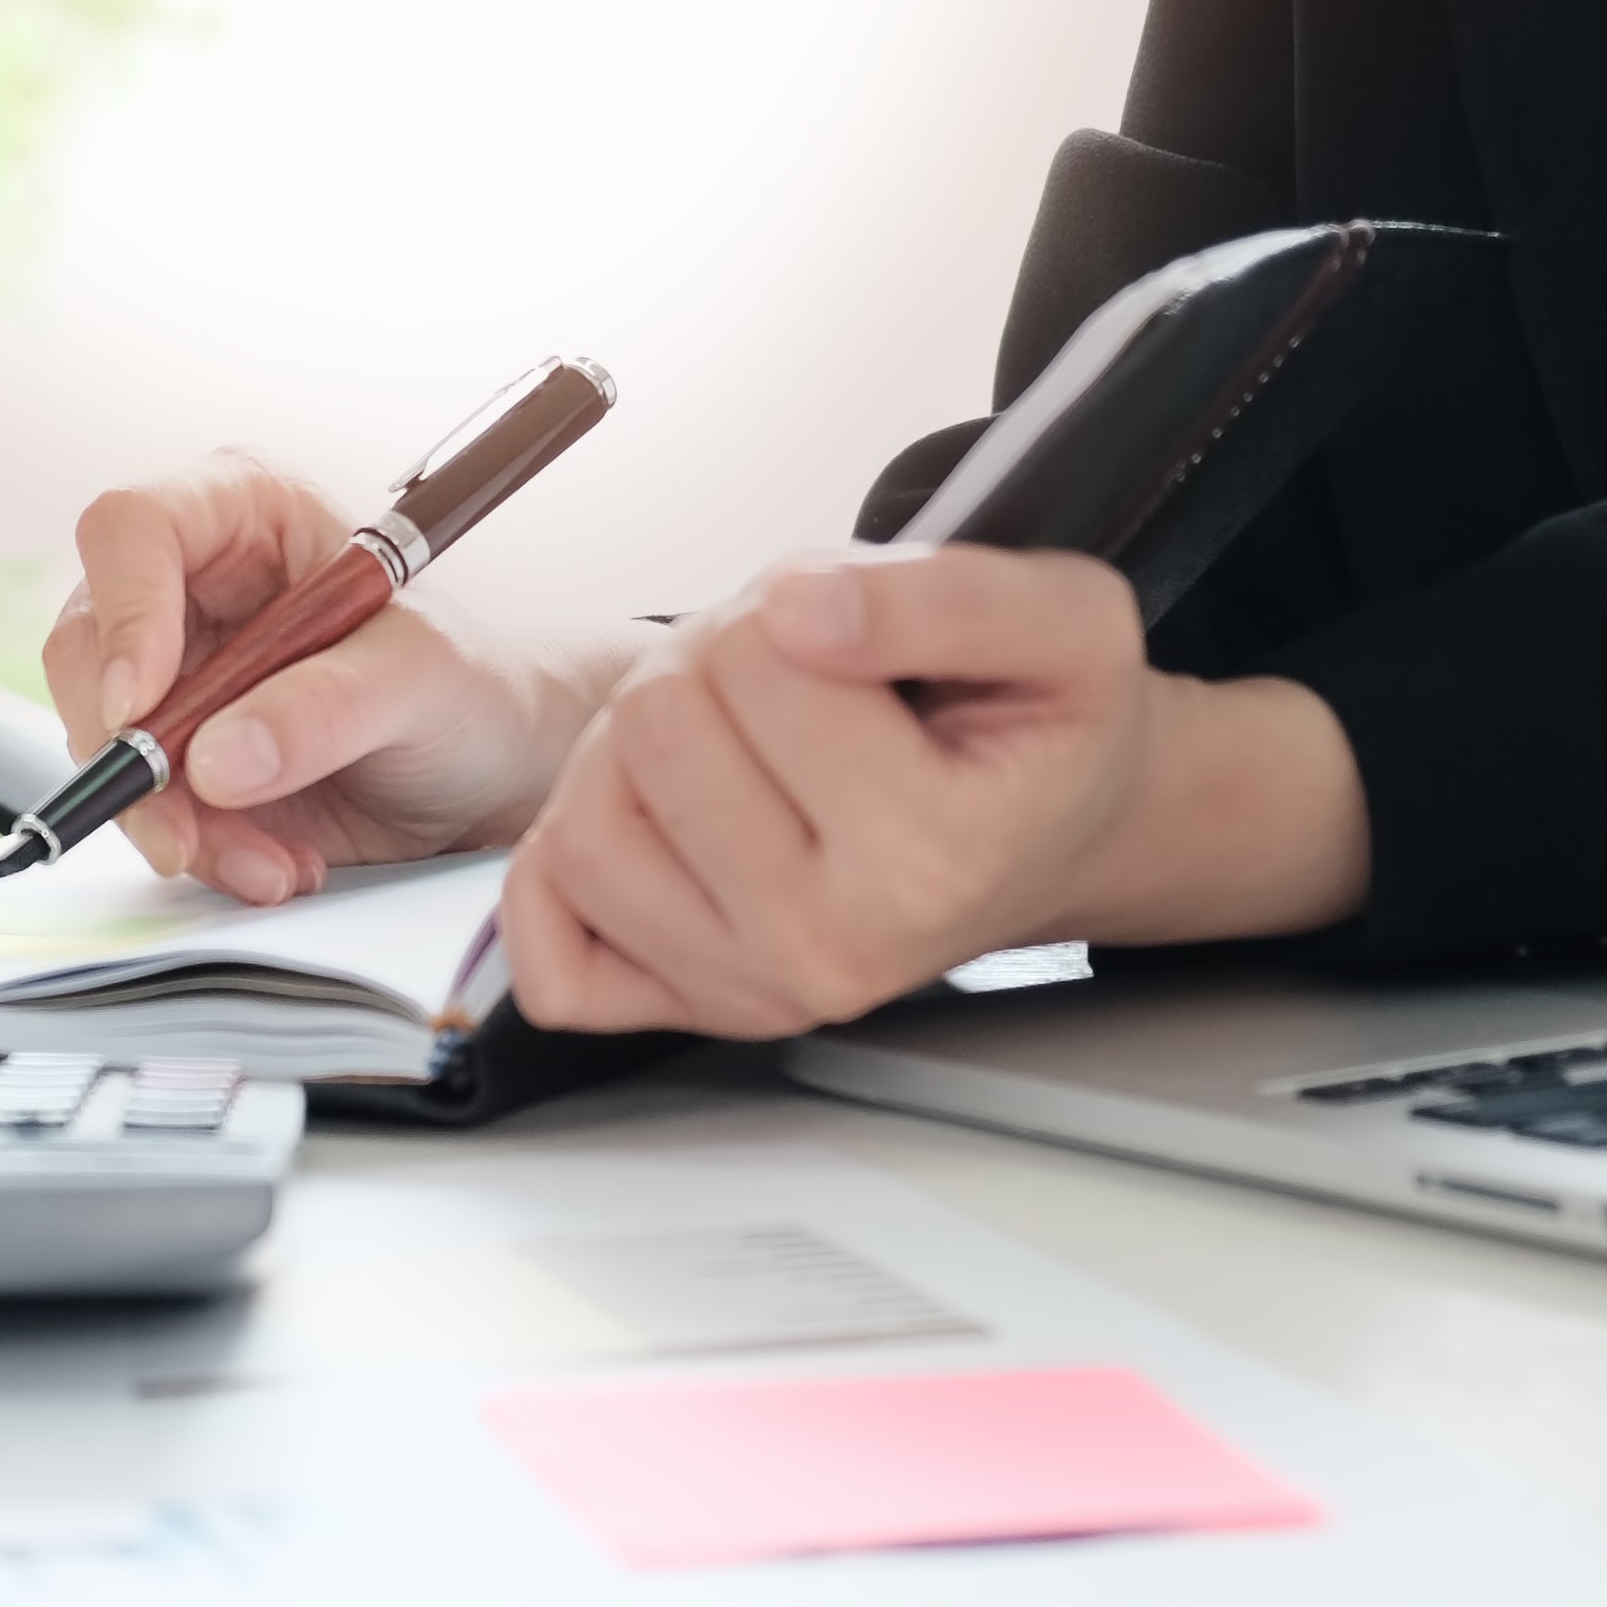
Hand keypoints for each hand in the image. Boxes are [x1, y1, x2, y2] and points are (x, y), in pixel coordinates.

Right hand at [40, 452, 623, 903]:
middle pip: (87, 644)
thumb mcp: (423, 681)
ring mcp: (177, 675)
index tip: (141, 706)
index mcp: (244, 514)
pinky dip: (201, 851)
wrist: (496, 771)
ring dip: (171, 820)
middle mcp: (190, 587)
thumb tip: (217, 759)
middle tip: (181, 826)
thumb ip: (326, 708)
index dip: (123, 612)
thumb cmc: (472, 685)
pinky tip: (278, 865)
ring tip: (273, 863)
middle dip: (126, 750)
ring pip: (105, 740)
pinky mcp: (180, 757)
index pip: (132, 529)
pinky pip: (146, 806)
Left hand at [497, 543, 1369, 1036]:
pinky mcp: (678, 1010)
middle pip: (654, 726)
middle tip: (791, 686)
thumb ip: (942, 597)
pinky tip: (653, 820)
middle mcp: (831, 948)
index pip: (759, 657)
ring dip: (635, 749)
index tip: (853, 639)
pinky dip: (563, 863)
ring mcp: (747, 992)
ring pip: (584, 817)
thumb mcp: (1062, 621)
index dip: (790, 606)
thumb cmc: (1042, 731)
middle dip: (709, 667)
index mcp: (929, 858)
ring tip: (732, 743)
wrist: (1050, 834)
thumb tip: (797, 611)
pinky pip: (543, 935)